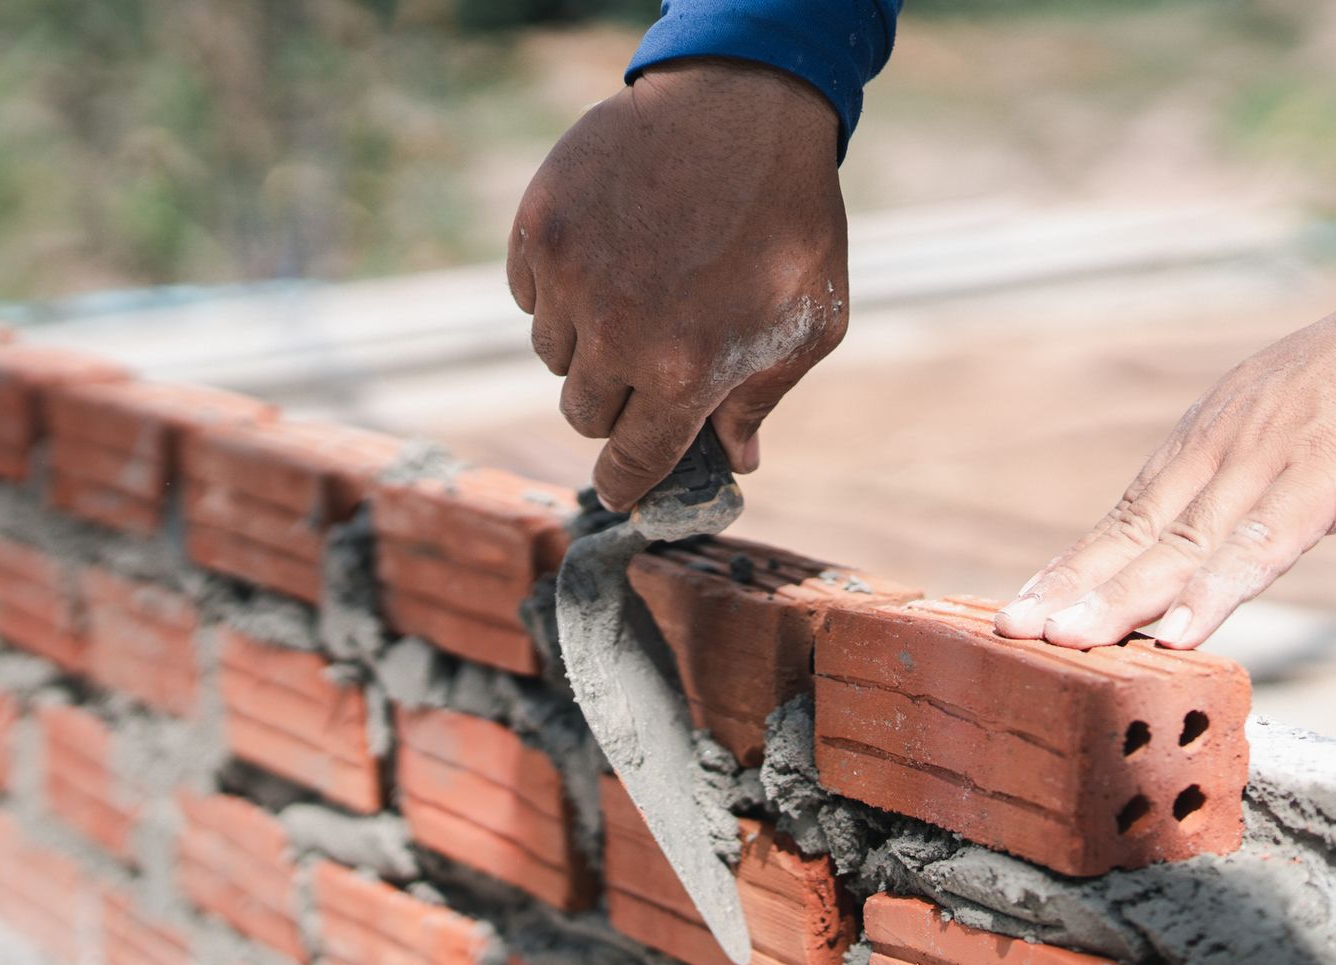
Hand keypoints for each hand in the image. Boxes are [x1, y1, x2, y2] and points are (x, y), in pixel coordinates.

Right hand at [508, 58, 848, 508]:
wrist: (747, 104)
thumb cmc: (791, 218)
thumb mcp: (809, 322)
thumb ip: (763, 399)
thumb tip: (737, 460)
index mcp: (686, 370)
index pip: (631, 461)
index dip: (625, 484)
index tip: (621, 490)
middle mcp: (617, 333)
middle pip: (584, 412)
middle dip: (617, 403)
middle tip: (649, 366)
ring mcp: (570, 277)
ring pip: (552, 354)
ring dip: (586, 344)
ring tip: (636, 295)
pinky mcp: (539, 225)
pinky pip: (526, 292)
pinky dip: (558, 288)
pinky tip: (608, 254)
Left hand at [994, 268, 1335, 648]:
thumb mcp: (1287, 422)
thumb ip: (1243, 476)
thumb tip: (1206, 529)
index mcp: (1208, 442)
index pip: (1125, 518)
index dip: (1073, 568)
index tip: (1022, 609)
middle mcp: (1220, 453)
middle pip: (1133, 534)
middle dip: (1069, 589)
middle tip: (1011, 633)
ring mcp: (1267, 465)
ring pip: (1180, 546)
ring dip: (1121, 599)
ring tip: (1067, 643)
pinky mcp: (1322, 481)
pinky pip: (1261, 546)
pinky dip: (1217, 592)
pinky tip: (1180, 633)